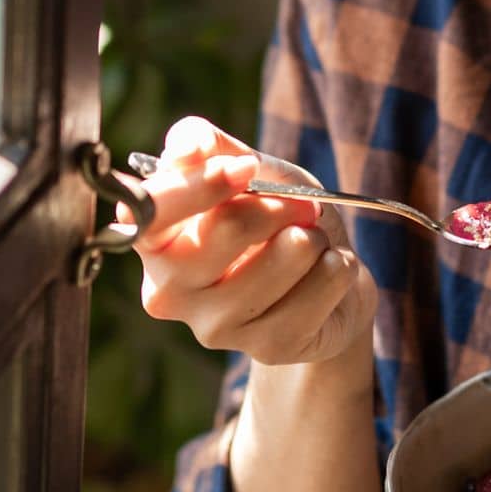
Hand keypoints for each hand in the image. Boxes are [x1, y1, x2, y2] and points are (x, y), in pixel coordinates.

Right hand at [127, 116, 376, 366]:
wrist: (323, 272)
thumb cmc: (274, 213)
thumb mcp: (245, 168)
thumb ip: (210, 146)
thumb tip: (189, 143)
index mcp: (152, 240)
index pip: (152, 209)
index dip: (203, 182)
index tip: (246, 167)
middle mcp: (169, 290)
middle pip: (226, 228)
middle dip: (280, 204)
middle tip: (305, 205)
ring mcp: (214, 327)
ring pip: (282, 259)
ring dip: (313, 237)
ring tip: (313, 241)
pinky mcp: (265, 349)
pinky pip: (318, 290)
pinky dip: (338, 267)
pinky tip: (331, 269)